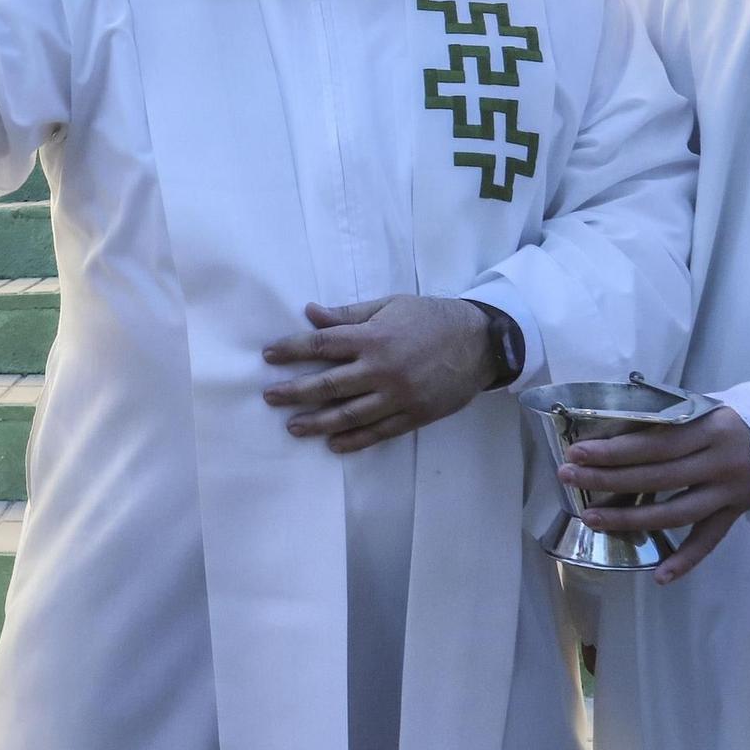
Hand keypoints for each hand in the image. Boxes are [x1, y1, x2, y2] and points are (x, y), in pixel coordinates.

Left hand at [262, 296, 496, 451]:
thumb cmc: (431, 318)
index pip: (321, 345)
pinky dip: (354, 441)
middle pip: (328, 385)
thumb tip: (310, 313)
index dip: (291, 350)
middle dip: (294, 391)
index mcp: (373, 337)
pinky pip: (378, 432)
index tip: (268, 355)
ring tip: (293, 426)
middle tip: (270, 397)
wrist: (481, 342)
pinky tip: (333, 444)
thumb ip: (349, 314)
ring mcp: (398, 396)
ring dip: (317, 422)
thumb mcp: (389, 305)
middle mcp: (381, 369)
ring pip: (349, 415)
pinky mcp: (414, 415)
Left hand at [561, 405, 749, 583]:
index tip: (577, 453)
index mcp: (711, 429)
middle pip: (657, 478)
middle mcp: (721, 463)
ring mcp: (730, 492)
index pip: (654, 444)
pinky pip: (709, 541)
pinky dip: (685, 560)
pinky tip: (659, 575)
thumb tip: (614, 423)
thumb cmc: (739, 418)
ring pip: (676, 513)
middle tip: (568, 479)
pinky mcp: (737, 513)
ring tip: (592, 520)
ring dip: (632, 520)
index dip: (614, 451)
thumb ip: (670, 418)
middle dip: (608, 480)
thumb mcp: (709, 407)